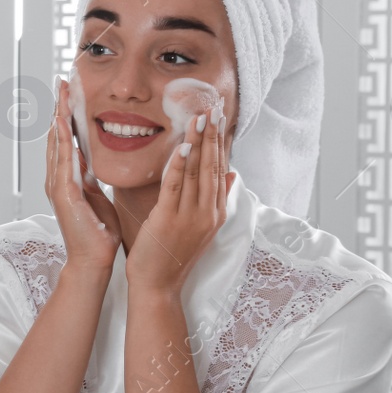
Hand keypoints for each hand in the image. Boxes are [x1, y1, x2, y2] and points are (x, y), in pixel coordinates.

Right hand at [47, 75, 121, 273]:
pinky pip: (64, 163)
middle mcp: (57, 179)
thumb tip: (92, 161)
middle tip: (62, 81)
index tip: (70, 92)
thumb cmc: (98, 233)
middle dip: (59, 108)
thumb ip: (91, 178)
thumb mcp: (97, 196)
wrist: (92, 261)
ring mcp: (58, 187)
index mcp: (67, 178)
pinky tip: (64, 125)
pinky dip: (63, 143)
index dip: (67, 114)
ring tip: (61, 94)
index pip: (66, 139)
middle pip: (57, 136)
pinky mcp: (65, 196)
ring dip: (59, 118)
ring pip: (57, 144)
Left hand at [124, 108, 235, 293]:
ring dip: (198, 143)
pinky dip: (180, 165)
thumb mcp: (201, 227)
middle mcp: (208, 212)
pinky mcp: (170, 220)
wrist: (159, 286)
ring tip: (200, 117)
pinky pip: (176, 187)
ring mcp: (191, 217)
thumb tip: (232, 174)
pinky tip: (184, 147)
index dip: (220, 142)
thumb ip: (216, 199)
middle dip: (213, 135)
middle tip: (215, 107)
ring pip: (197, 172)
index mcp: (215, 212)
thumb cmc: (173, 255)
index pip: (220, 169)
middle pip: (212, 166)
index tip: (220, 118)